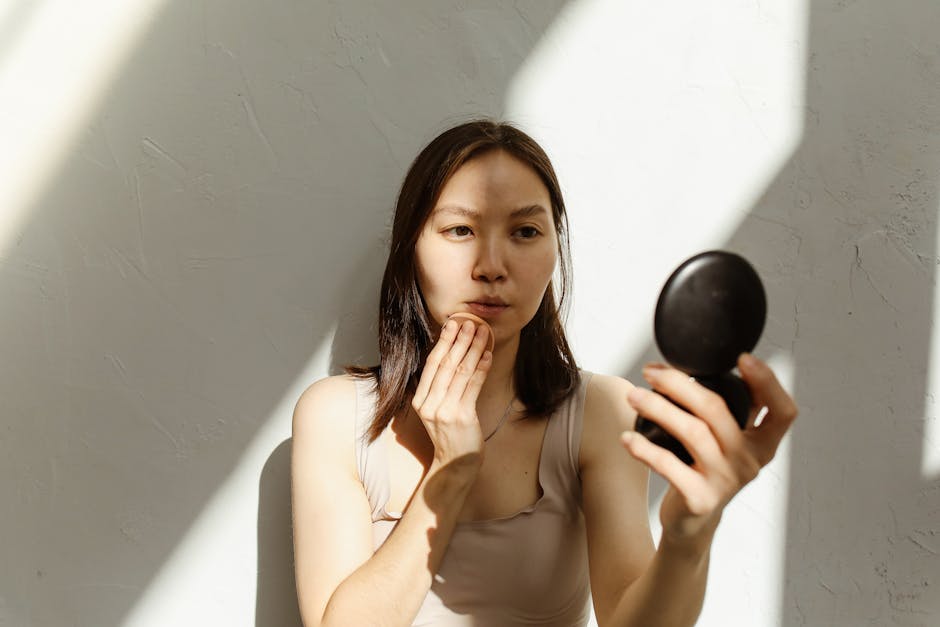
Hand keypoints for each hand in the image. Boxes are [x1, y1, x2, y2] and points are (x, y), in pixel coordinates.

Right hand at [411, 318, 492, 468]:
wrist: (456, 464)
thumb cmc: (451, 435)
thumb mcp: (438, 409)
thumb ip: (441, 387)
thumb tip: (454, 353)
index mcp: (420, 400)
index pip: (432, 364)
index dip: (443, 342)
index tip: (452, 324)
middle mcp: (429, 404)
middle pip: (446, 364)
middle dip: (459, 341)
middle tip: (470, 323)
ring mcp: (444, 411)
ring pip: (460, 372)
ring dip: (473, 350)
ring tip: (483, 334)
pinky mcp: (461, 417)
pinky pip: (472, 386)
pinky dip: (481, 369)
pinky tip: (488, 356)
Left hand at [621, 353, 797, 545]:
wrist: (693, 522)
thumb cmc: (708, 469)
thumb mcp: (729, 441)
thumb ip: (734, 408)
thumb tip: (715, 361)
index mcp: (762, 444)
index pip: (783, 412)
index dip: (769, 383)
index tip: (743, 358)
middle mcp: (749, 462)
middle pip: (717, 410)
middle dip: (680, 384)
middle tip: (652, 371)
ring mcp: (725, 481)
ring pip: (691, 431)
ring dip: (657, 408)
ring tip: (633, 396)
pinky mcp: (699, 498)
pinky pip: (668, 465)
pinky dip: (644, 448)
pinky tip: (627, 437)